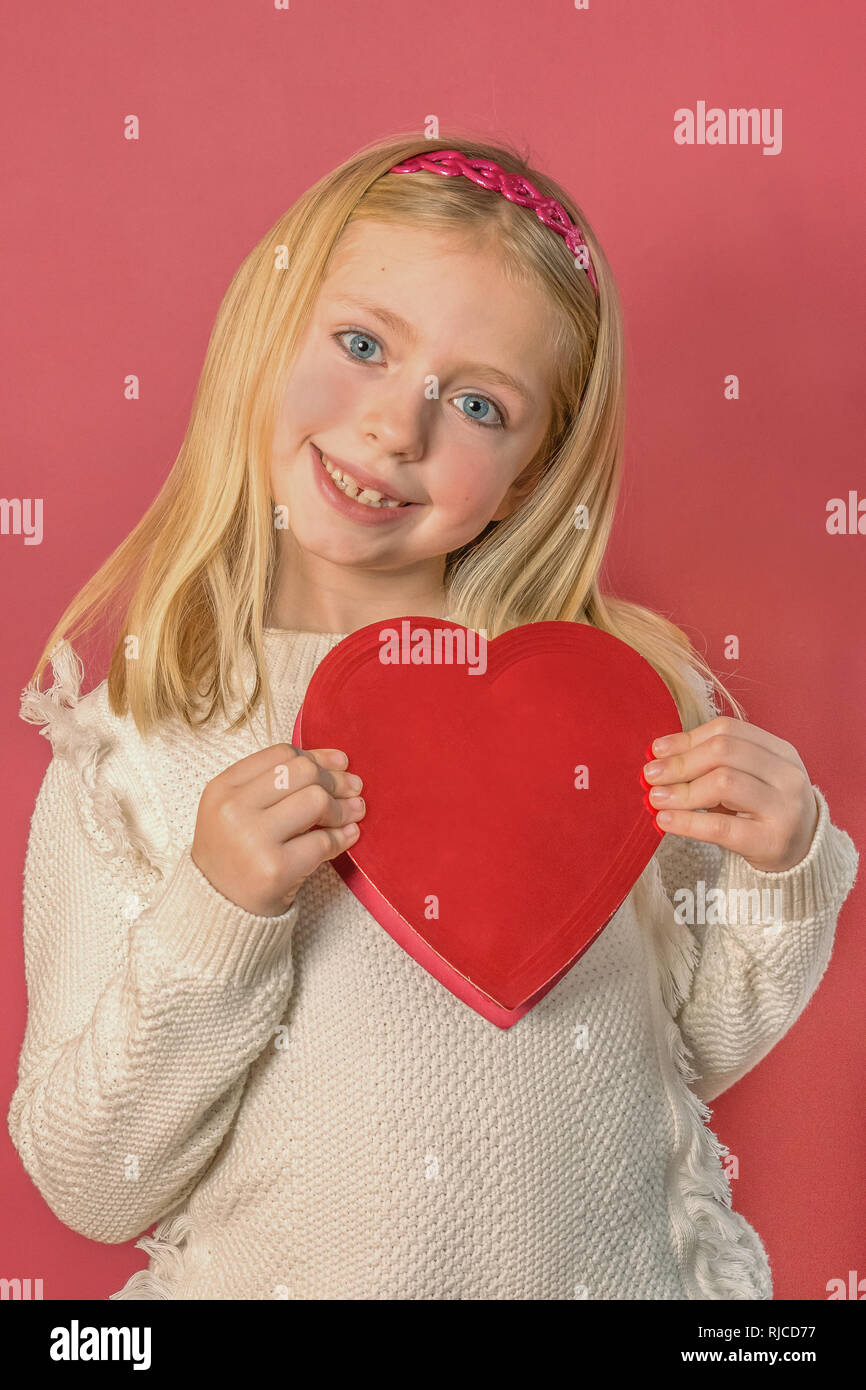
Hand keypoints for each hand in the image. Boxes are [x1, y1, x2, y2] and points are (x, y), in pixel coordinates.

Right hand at [192, 743, 365, 916]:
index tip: (340, 763)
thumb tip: (336, 762)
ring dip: (343, 807)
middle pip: (302, 772)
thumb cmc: (235, 855)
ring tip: (355, 811)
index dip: (317, 756)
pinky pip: (322, 841)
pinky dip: (342, 837)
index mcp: (222, 789)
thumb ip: (274, 784)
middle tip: (354, 789)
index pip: (280, 755)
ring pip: (316, 801)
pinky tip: (349, 835)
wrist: (218, 909)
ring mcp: (253, 840)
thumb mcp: (236, 810)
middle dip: (336, 779)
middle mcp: (233, 810)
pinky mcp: (275, 869)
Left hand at [642, 715, 819, 872]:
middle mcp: (787, 775)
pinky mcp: (771, 841)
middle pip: (724, 752)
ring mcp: (784, 808)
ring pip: (723, 783)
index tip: (656, 750)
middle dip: (680, 763)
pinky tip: (665, 820)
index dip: (687, 738)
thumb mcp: (748, 779)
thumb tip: (658, 756)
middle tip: (650, 775)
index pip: (728, 731)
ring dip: (682, 791)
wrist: (803, 856)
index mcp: (781, 752)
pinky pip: (721, 826)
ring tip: (655, 798)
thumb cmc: (763, 811)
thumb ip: (712, 764)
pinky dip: (688, 822)